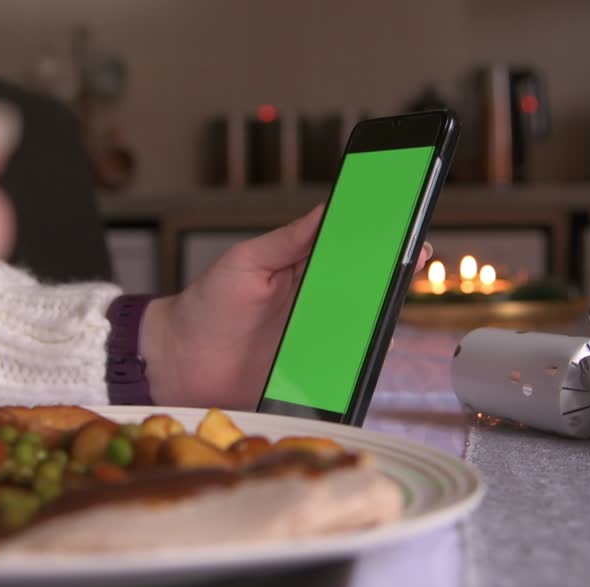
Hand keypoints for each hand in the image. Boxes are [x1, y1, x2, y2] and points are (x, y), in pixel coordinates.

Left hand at [141, 207, 432, 408]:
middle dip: (393, 277)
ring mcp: (315, 340)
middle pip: (366, 290)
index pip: (351, 250)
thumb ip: (287, 240)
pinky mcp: (310, 375)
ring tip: (393, 304)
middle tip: (413, 261)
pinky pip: (344, 368)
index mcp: (303, 269)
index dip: (379, 240)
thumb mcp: (245, 262)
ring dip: (381, 319)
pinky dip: (360, 361)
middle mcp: (315, 304)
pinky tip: (369, 350)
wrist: (176, 363)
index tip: (407, 226)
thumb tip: (328, 208)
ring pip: (362, 328)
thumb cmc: (205, 306)